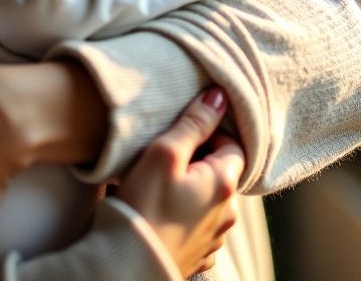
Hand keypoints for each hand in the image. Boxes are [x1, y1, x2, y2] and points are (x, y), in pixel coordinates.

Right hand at [118, 87, 243, 277]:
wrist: (128, 264)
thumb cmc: (143, 206)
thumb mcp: (164, 152)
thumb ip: (194, 122)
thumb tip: (220, 96)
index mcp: (224, 185)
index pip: (232, 143)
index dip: (207, 133)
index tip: (179, 136)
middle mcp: (228, 213)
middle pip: (222, 171)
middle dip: (198, 160)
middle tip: (164, 158)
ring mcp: (215, 237)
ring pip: (210, 197)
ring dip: (191, 186)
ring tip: (158, 184)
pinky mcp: (198, 254)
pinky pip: (199, 222)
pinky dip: (185, 211)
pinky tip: (162, 209)